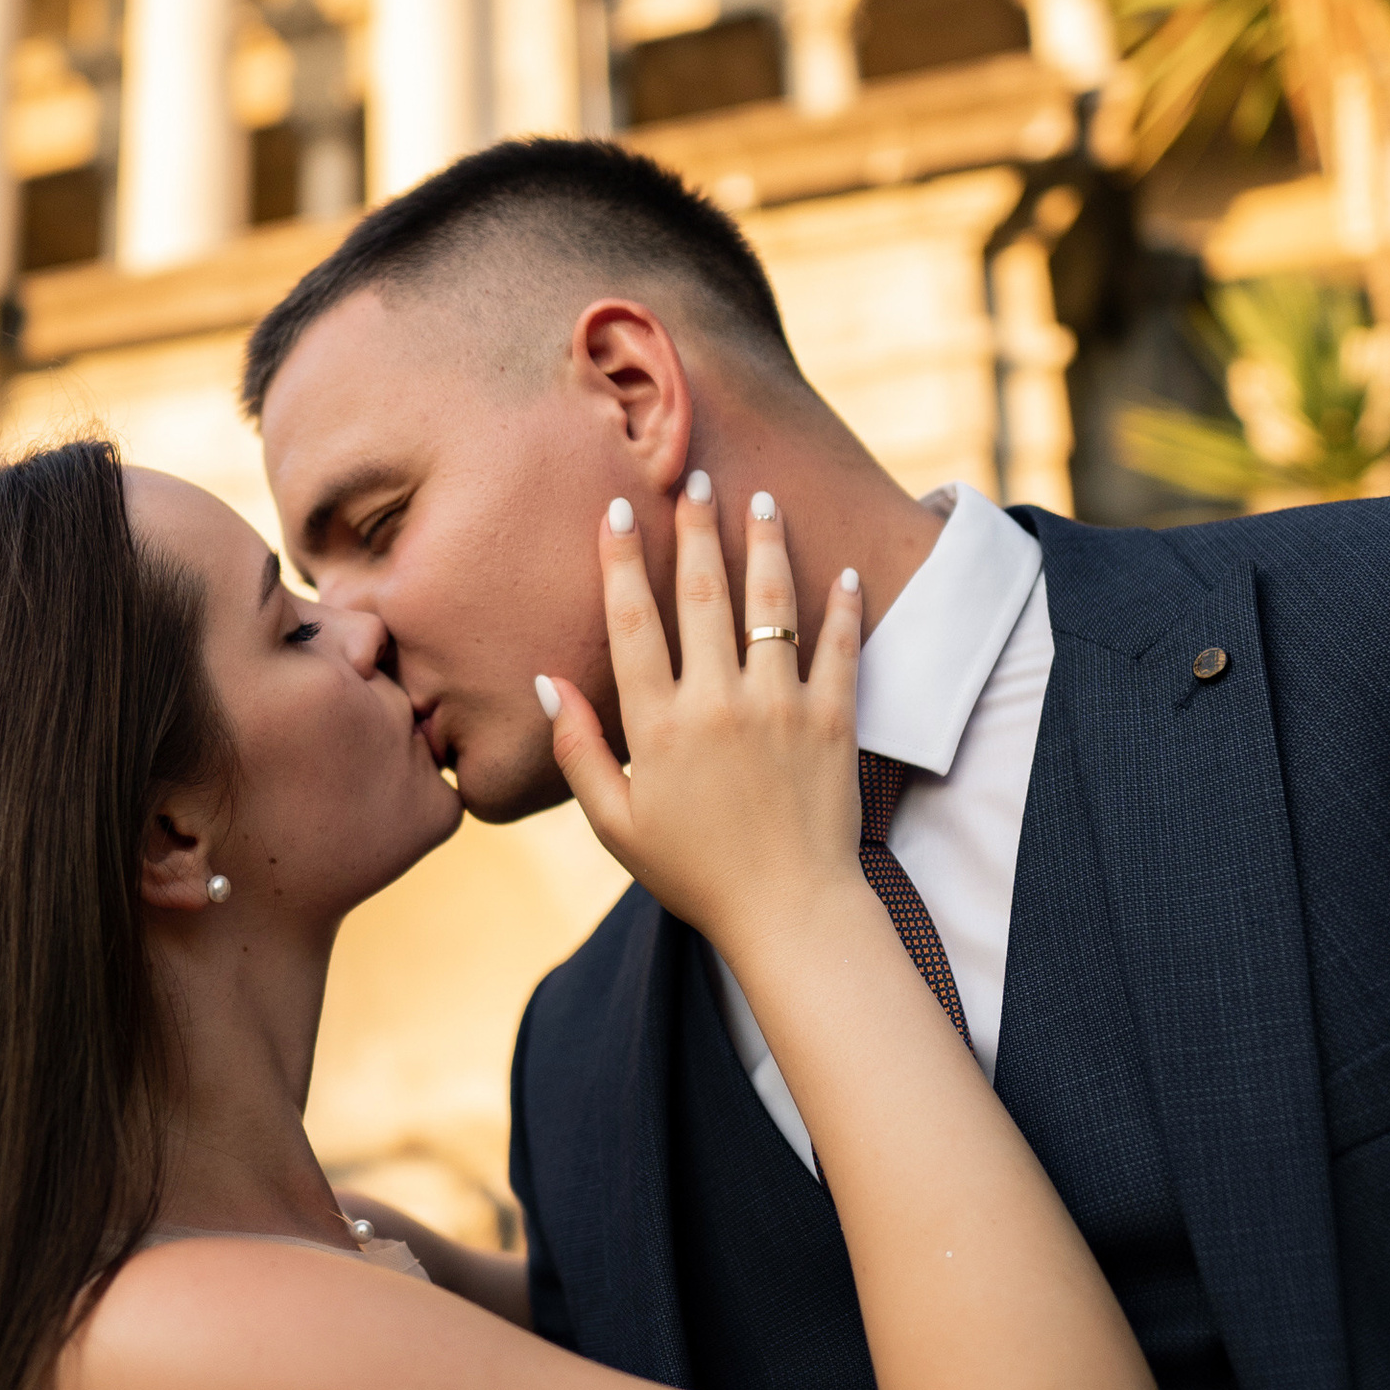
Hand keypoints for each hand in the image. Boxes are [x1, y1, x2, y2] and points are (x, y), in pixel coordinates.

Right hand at [537, 480, 868, 959]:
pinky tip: (842, 571)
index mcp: (660, 727)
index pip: (634, 622)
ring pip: (773, 605)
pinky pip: (841, 648)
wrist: (789, 914)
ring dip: (765, 544)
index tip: (618, 509)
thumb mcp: (616, 824)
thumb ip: (579, 752)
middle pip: (704, 594)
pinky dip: (842, 607)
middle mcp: (718, 704)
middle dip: (696, 527)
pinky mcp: (834, 721)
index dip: (622, 560)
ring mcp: (781, 707)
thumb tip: (548, 684)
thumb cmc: (694, 873)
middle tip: (692, 475)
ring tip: (760, 498)